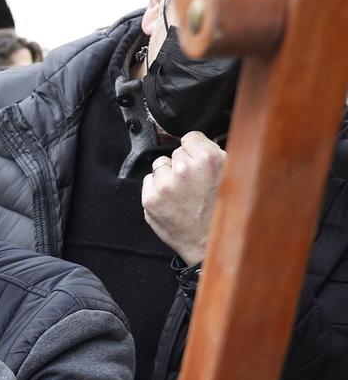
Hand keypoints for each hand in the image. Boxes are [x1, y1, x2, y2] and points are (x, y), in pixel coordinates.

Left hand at [142, 131, 226, 266]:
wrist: (211, 243)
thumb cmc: (224, 210)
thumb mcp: (232, 175)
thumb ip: (214, 154)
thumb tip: (201, 142)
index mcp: (208, 159)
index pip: (190, 137)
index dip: (195, 149)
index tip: (197, 159)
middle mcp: (184, 169)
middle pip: (175, 152)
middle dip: (183, 164)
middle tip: (194, 183)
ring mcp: (165, 185)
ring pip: (160, 166)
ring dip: (168, 175)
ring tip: (183, 192)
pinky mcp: (150, 199)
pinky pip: (148, 181)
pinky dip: (157, 188)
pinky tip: (172, 199)